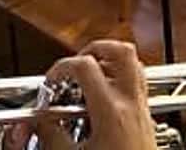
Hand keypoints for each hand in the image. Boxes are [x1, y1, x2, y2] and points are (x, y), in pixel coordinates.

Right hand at [2, 42, 156, 149]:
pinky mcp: (147, 117)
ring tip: (88, 75)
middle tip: (76, 64)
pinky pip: (137, 83)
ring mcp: (142, 108)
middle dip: (95, 49)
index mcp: (112, 111)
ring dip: (110, 61)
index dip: (62, 67)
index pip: (86, 66)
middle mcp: (132, 103)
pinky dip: (120, 79)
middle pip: (122, 51)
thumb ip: (52, 136)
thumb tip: (39, 122)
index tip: (51, 79)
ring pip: (134, 63)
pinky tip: (104, 96)